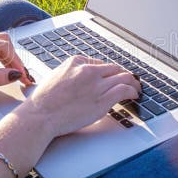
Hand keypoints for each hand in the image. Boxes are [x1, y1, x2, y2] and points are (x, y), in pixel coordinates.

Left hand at [0, 30, 31, 97]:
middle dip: (16, 59)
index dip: (17, 62)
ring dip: (10, 59)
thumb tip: (15, 75)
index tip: (24, 76)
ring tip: (18, 74)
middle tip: (24, 76)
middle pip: (4, 42)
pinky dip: (2, 58)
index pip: (3, 47)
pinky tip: (7, 69)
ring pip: (0, 44)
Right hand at [21, 55, 140, 137]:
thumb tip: (81, 80)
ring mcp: (97, 85)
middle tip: (128, 82)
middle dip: (123, 75)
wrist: (41, 115)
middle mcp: (88, 70)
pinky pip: (124, 90)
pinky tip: (134, 95)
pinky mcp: (102, 100)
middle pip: (115, 68)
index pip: (100, 63)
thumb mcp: (56, 76)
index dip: (109, 73)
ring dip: (133, 83)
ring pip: (124, 77)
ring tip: (136, 88)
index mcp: (76, 62)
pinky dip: (133, 91)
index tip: (112, 78)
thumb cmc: (43, 101)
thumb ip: (71, 74)